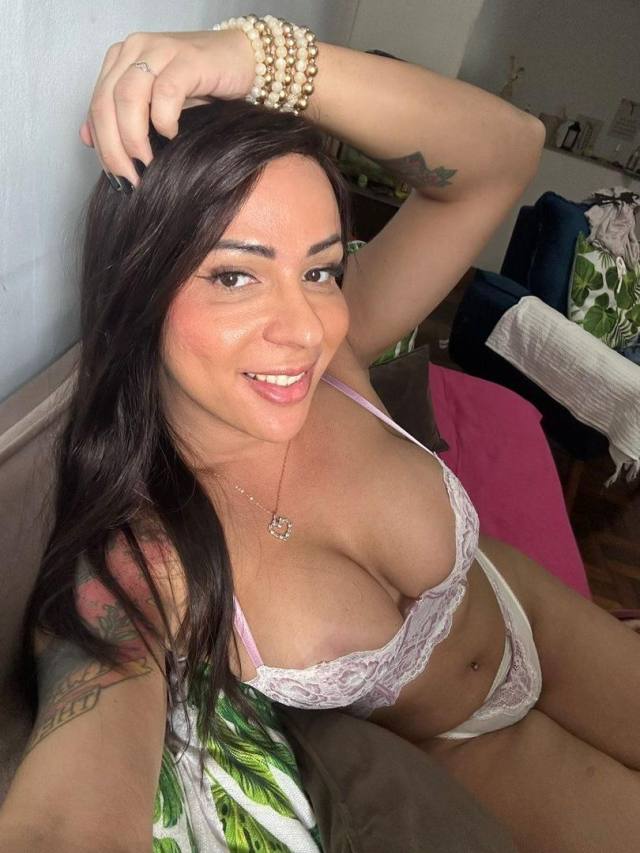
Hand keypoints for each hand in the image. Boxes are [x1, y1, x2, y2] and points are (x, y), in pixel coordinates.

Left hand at [80, 30, 254, 185]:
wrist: (242, 60)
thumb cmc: (202, 85)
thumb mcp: (154, 103)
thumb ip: (120, 117)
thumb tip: (86, 138)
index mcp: (121, 59)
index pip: (97, 106)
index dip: (102, 146)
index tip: (116, 177)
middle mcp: (135, 50)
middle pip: (106, 103)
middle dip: (113, 148)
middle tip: (129, 179)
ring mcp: (160, 51)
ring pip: (128, 97)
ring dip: (133, 138)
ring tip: (146, 164)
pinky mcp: (187, 59)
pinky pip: (165, 92)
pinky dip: (164, 120)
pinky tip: (172, 136)